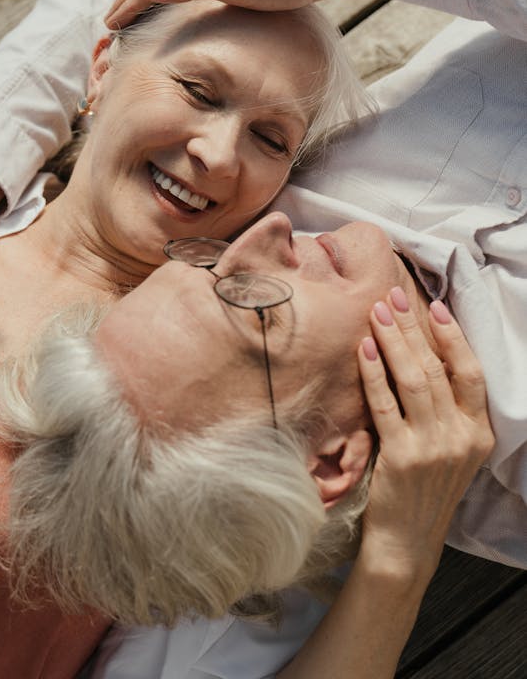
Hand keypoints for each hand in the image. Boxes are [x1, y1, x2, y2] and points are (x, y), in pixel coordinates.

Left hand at [357, 292, 493, 584]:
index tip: (434, 307)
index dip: (453, 337)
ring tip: (376, 313)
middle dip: (412, 328)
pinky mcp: (402, 457)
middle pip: (437, 369)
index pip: (471, 373)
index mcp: (479, 433)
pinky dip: (373, 373)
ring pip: (413, 380)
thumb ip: (445, 409)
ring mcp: (433, 447)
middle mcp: (461, 438)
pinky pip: (385, 404)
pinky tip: (363, 350)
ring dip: (392, 341)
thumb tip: (422, 353)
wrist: (406, 543)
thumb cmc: (423, 489)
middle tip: (392, 297)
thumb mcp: (450, 449)